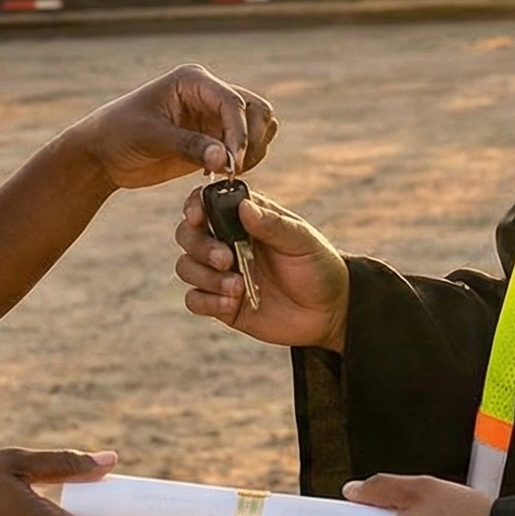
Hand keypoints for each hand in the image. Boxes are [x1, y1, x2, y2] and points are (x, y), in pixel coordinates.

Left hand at [69, 64, 277, 189]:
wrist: (102, 154)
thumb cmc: (118, 135)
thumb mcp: (150, 137)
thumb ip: (189, 146)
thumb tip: (227, 159)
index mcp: (193, 81)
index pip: (233, 102)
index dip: (240, 133)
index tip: (233, 163)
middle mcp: (208, 94)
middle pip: (256, 110)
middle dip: (252, 140)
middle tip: (233, 169)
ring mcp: (213, 116)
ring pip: (258, 127)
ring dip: (253, 151)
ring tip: (227, 172)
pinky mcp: (213, 138)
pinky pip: (244, 148)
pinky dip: (242, 162)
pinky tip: (214, 175)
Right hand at [175, 189, 347, 349]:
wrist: (329, 312)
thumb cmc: (318, 267)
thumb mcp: (301, 241)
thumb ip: (273, 225)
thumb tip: (244, 206)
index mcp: (245, 218)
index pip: (207, 202)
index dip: (194, 206)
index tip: (197, 216)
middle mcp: (227, 242)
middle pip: (187, 234)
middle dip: (200, 246)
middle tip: (226, 259)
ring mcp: (222, 273)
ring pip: (186, 267)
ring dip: (206, 277)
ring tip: (237, 287)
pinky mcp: (221, 303)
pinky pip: (194, 299)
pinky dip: (207, 301)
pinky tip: (232, 304)